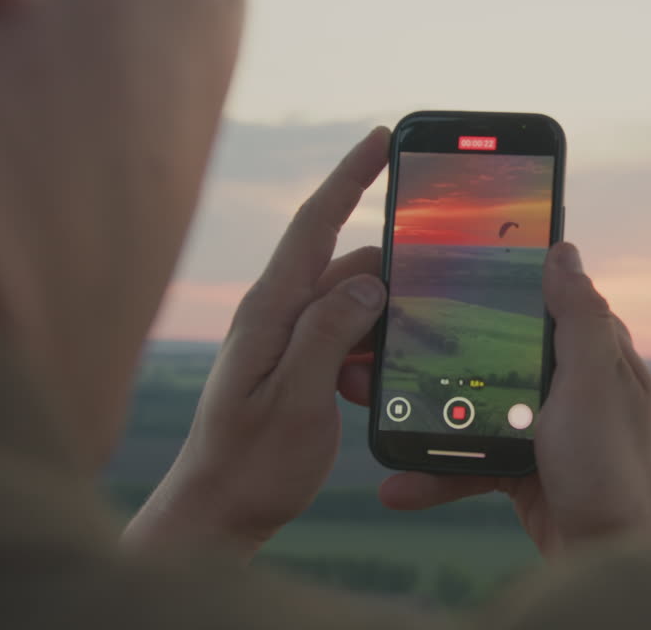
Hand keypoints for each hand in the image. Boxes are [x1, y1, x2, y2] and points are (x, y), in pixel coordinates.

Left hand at [122, 127, 389, 560]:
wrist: (219, 511)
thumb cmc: (249, 463)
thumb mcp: (294, 401)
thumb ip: (328, 335)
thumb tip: (368, 281)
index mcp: (270, 311)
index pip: (314, 225)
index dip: (349, 178)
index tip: (380, 139)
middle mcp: (279, 314)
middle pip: (350, 268)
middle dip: (391, 279)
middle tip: (431, 299)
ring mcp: (290, 339)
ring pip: (356, 306)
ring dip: (383, 328)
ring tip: (391, 369)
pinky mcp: (302, 365)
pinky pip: (350, 338)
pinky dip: (372, 351)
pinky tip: (378, 385)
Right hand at [376, 242, 650, 557]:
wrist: (610, 556)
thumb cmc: (613, 466)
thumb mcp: (593, 382)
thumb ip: (578, 318)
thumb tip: (563, 252)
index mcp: (592, 354)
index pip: (541, 302)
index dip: (494, 285)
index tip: (438, 273)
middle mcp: (570, 386)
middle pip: (493, 354)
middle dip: (436, 355)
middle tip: (382, 345)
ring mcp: (545, 429)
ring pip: (474, 409)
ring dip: (424, 417)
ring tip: (371, 409)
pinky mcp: (524, 471)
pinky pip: (470, 462)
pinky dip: (436, 473)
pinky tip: (399, 485)